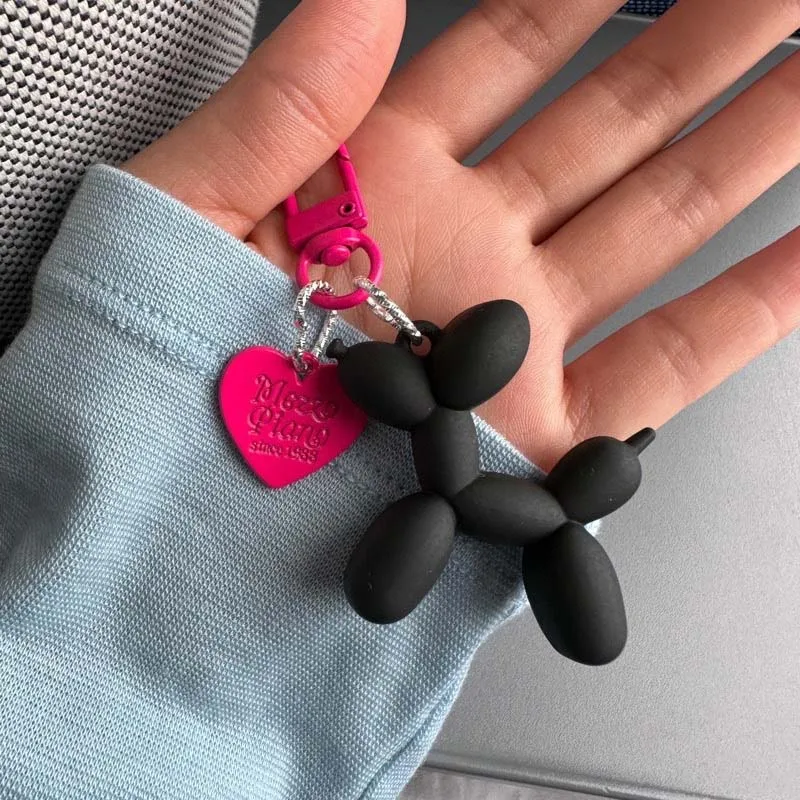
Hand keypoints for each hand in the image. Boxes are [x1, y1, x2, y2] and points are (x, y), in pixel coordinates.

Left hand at [125, 0, 799, 467]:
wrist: (180, 516)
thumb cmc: (163, 366)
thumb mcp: (192, 214)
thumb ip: (281, 106)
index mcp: (385, 189)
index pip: (506, 55)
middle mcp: (468, 256)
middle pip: (613, 122)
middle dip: (706, 40)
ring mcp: (520, 342)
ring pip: (665, 219)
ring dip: (754, 141)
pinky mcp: (548, 436)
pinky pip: (675, 360)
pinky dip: (755, 305)